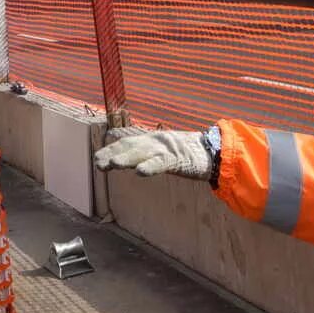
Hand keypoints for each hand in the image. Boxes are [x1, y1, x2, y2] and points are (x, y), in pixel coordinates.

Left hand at [93, 129, 211, 179]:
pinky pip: (163, 163)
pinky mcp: (179, 158)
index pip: (128, 143)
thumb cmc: (189, 153)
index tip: (98, 157)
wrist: (215, 150)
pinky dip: (151, 166)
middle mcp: (157, 141)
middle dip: (113, 154)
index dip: (112, 149)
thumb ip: (150, 153)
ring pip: (143, 153)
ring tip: (112, 164)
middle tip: (98, 162)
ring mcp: (167, 148)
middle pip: (131, 147)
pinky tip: (140, 172)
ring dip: (126, 158)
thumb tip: (134, 158)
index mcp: (153, 140)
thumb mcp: (165, 151)